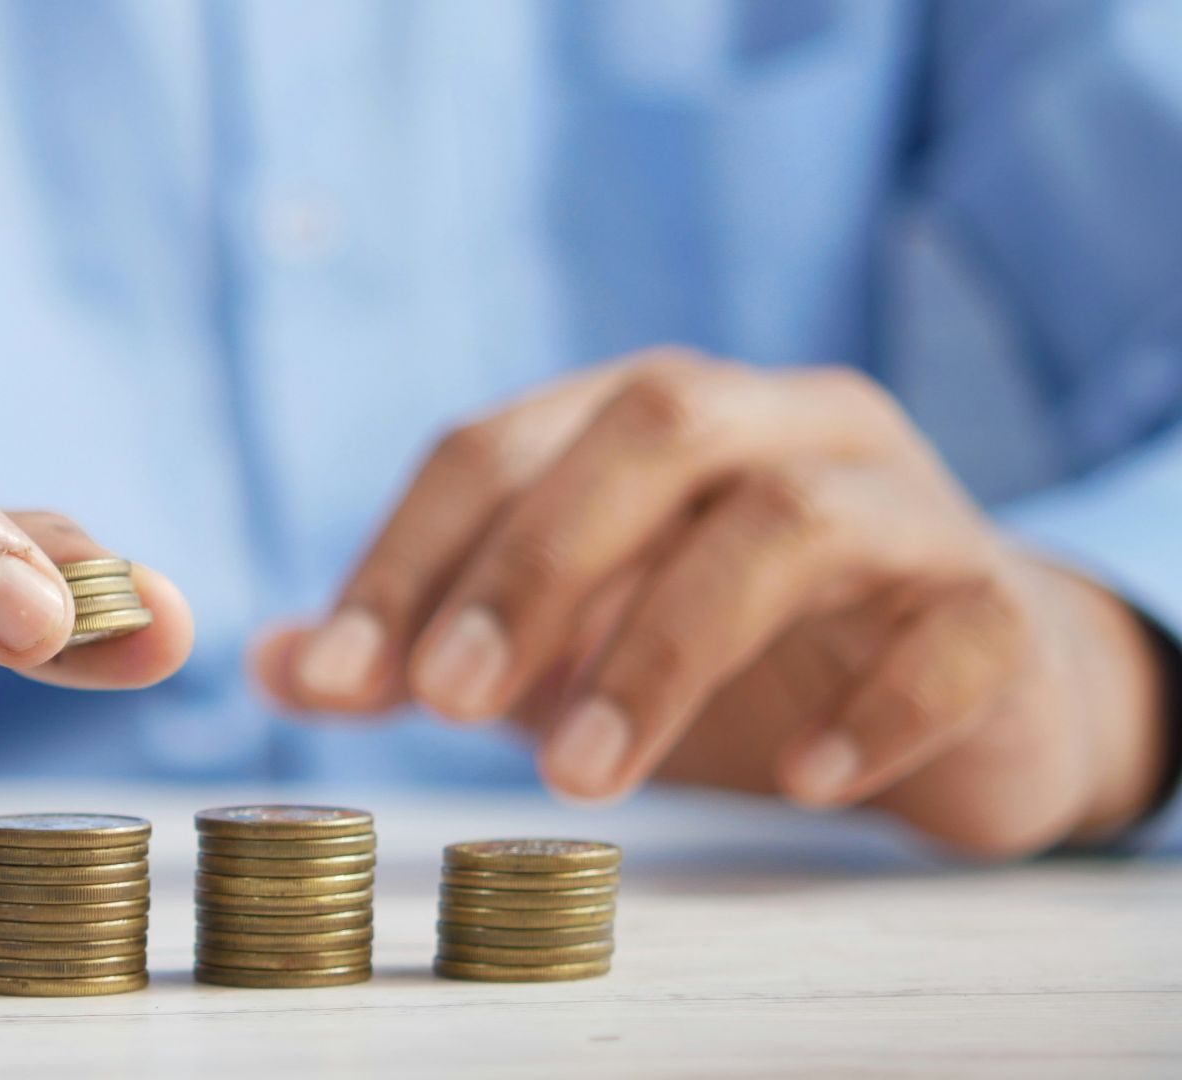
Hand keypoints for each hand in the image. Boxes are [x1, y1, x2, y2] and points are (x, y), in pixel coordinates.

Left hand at [257, 350, 1166, 857]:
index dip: (407, 553)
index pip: (499, 442)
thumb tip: (272, 665)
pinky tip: (801, 781)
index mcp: (649, 417)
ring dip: (665, 648)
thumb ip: (426, 646)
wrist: (965, 690)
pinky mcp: (997, 604)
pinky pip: (952, 630)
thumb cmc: (733, 653)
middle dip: (533, 564)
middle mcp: (778, 424)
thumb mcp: (561, 646)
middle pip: (652, 427)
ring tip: (583, 778)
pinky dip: (872, 706)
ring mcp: (901, 502)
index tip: (335, 676)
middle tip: (447, 703)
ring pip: (790, 520)